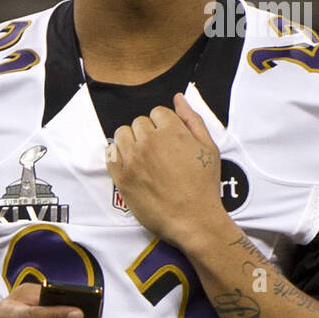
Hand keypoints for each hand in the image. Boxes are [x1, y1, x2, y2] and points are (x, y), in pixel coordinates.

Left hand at [106, 93, 231, 249]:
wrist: (192, 219)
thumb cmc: (204, 185)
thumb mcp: (209, 148)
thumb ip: (192, 119)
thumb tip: (178, 98)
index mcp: (171, 131)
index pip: (157, 112)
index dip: (164, 125)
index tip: (169, 140)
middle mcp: (148, 142)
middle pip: (138, 122)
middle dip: (148, 133)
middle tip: (159, 152)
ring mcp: (132, 159)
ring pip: (121, 134)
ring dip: (130, 141)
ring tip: (144, 158)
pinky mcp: (120, 176)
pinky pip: (110, 154)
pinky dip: (118, 156)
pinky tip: (132, 166)